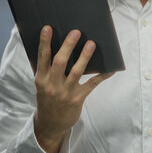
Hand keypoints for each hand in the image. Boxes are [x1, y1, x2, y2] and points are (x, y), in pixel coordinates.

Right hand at [33, 26, 112, 152]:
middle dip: (68, 46)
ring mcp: (65, 93)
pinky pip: (92, 84)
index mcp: (41, 79)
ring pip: (76, 72)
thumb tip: (51, 45)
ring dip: (84, 57)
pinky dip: (102, 76)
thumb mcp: (41, 85)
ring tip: (91, 44)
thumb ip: (45, 68)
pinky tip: (110, 69)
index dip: (44, 42)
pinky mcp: (77, 99)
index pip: (42, 57)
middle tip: (76, 32)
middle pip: (60, 62)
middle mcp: (52, 85)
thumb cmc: (47, 98)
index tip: (47, 28)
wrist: (50, 124)